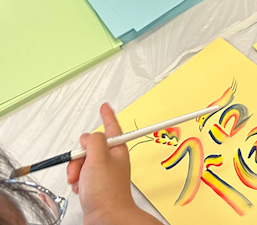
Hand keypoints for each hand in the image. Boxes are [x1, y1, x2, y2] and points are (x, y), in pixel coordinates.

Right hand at [66, 104, 159, 224]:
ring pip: (83, 163)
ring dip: (76, 171)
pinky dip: (77, 182)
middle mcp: (112, 160)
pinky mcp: (96, 185)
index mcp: (117, 150)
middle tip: (79, 168)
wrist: (107, 217)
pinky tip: (81, 189)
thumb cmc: (107, 191)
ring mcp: (104, 173)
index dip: (107, 115)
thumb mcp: (98, 159)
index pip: (112, 127)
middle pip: (90, 147)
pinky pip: (81, 176)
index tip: (104, 106)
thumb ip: (93, 142)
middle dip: (79, 157)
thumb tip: (90, 136)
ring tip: (80, 182)